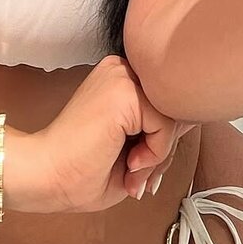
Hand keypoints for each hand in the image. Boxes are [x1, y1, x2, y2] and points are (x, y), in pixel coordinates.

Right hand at [33, 55, 192, 212]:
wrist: (48, 174)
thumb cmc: (82, 168)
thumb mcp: (133, 149)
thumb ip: (161, 132)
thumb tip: (194, 120)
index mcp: (118, 78)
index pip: (165, 103)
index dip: (162, 141)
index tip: (139, 167)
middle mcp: (121, 68)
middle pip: (172, 109)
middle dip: (162, 150)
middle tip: (136, 175)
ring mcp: (122, 76)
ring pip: (172, 118)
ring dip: (158, 155)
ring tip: (131, 172)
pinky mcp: (125, 92)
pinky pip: (166, 126)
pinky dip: (155, 154)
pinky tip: (130, 163)